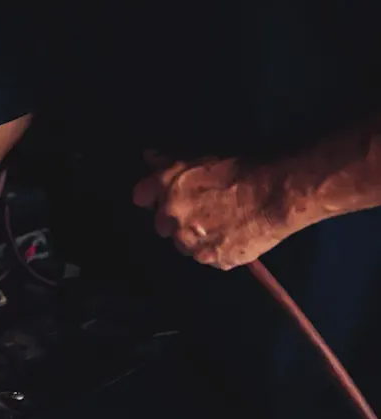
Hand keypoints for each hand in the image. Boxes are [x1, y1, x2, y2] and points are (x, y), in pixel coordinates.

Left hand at [132, 153, 296, 269]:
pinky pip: (208, 257)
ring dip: (195, 237)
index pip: (140, 196)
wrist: (277, 194)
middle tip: (202, 210)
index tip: (165, 197)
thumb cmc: (243, 169)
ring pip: (184, 244)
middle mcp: (172, 218)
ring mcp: (190, 242)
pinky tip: (234, 235)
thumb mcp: (201, 158)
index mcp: (165, 188)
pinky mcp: (212, 260)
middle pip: (161, 226)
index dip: (152, 197)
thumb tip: (147, 158)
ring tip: (222, 223)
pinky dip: (217, 249)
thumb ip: (168, 161)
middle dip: (175, 220)